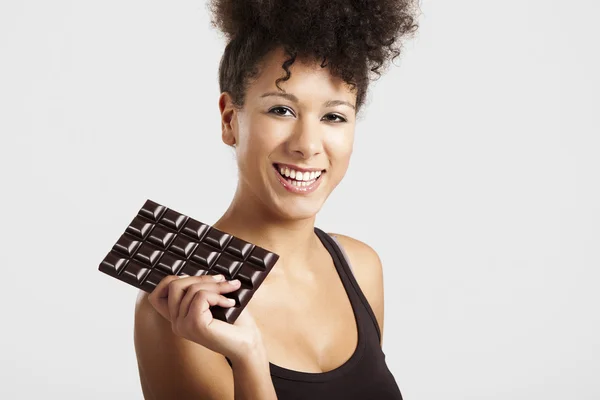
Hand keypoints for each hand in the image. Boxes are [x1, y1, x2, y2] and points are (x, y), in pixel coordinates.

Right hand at [147, 274, 263, 361]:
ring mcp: (183, 325)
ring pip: (190, 289)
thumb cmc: (235, 323)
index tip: (201, 280)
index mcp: (178, 318)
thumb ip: (199, 290)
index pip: (156, 295)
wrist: (248, 344)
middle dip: (201, 277)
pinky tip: (230, 303)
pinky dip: (218, 295)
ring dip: (216, 285)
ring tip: (231, 290)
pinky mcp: (194, 324)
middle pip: (174, 285)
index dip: (173, 279)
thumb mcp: (213, 301)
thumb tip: (195, 273)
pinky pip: (201, 296)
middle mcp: (176, 324)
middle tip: (223, 281)